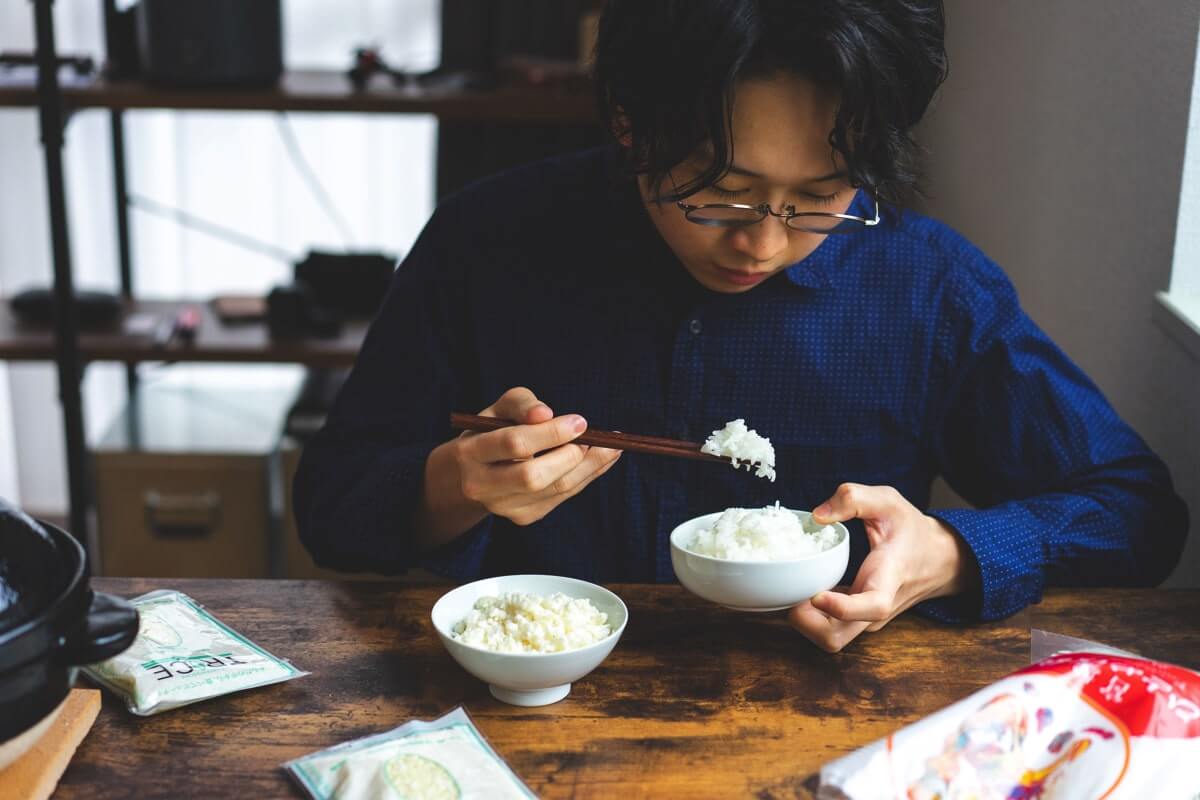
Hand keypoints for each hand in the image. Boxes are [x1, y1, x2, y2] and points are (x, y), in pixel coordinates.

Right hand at [415, 387, 620, 545]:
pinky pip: (562, 497)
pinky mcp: (524, 517)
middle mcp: (481, 485)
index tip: (580, 422)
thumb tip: (545, 414)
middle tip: (598, 438)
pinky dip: (587, 477)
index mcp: (470, 452)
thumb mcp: (499, 408)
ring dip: (590, 467)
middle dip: (571, 455)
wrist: (473, 471)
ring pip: (554, 489)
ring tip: (613, 447)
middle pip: (532, 476)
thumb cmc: (493, 430)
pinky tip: (601, 460)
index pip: (514, 443)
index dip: (551, 433)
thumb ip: (522, 404)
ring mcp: (503, 507)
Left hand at [787, 483, 976, 652]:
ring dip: (802, 620)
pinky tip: (802, 588)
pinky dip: (808, 616)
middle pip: (836, 637)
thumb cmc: (911, 530)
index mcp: (889, 579)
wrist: (938, 559)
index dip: (842, 608)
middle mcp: (876, 608)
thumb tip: (817, 515)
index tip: (816, 595)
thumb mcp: (888, 501)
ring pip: (828, 638)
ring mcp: (865, 619)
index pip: (872, 606)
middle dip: (804, 622)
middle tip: (789, 589)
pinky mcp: (856, 620)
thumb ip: (853, 498)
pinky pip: (826, 628)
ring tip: (793, 586)